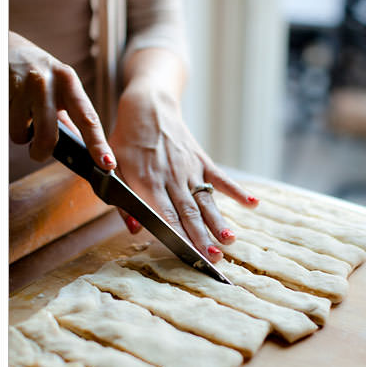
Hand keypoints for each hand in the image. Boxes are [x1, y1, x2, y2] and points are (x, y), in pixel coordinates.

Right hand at [8, 31, 115, 168]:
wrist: (5, 45)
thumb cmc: (38, 73)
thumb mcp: (60, 87)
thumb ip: (72, 116)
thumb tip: (85, 149)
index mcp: (68, 81)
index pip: (87, 118)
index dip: (98, 144)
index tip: (107, 164)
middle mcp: (46, 82)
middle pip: (48, 135)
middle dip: (42, 151)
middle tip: (39, 152)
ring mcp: (21, 85)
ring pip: (21, 134)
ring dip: (21, 135)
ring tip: (22, 116)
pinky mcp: (1, 90)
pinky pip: (6, 124)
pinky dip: (10, 123)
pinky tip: (12, 107)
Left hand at [109, 79, 254, 261]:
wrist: (148, 107)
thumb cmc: (126, 141)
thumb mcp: (112, 168)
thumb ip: (122, 201)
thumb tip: (134, 229)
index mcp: (146, 181)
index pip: (164, 215)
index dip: (177, 236)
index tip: (187, 255)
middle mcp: (171, 178)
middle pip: (189, 213)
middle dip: (202, 237)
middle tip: (213, 258)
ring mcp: (190, 170)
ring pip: (206, 201)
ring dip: (219, 221)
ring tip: (229, 240)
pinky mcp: (202, 161)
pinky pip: (221, 178)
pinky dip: (237, 191)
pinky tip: (253, 204)